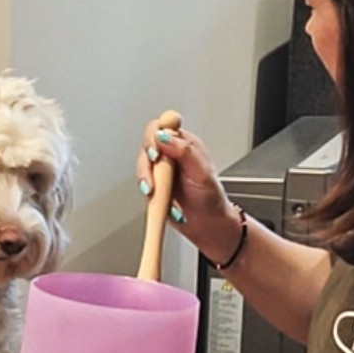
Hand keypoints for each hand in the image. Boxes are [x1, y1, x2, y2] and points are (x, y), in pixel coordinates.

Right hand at [137, 116, 243, 263]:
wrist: (208, 225)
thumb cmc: (211, 198)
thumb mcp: (202, 172)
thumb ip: (184, 151)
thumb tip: (165, 136)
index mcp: (184, 143)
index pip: (162, 127)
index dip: (154, 137)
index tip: (155, 153)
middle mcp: (171, 153)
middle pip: (147, 146)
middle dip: (147, 163)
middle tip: (152, 179)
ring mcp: (161, 170)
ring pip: (142, 166)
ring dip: (147, 181)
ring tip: (156, 194)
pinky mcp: (154, 186)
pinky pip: (143, 185)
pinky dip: (149, 195)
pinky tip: (162, 202)